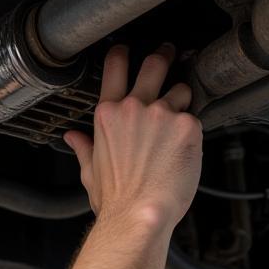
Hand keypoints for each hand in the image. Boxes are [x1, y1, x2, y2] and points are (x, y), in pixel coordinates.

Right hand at [64, 44, 201, 228]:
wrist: (139, 217)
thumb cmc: (115, 201)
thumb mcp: (90, 173)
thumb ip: (84, 148)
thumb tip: (72, 138)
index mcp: (108, 115)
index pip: (115, 65)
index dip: (124, 53)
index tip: (129, 50)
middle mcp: (134, 107)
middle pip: (155, 63)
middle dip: (165, 56)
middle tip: (171, 55)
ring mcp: (162, 114)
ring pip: (182, 89)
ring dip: (183, 101)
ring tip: (179, 124)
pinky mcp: (188, 126)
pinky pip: (196, 118)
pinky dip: (193, 131)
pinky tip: (186, 150)